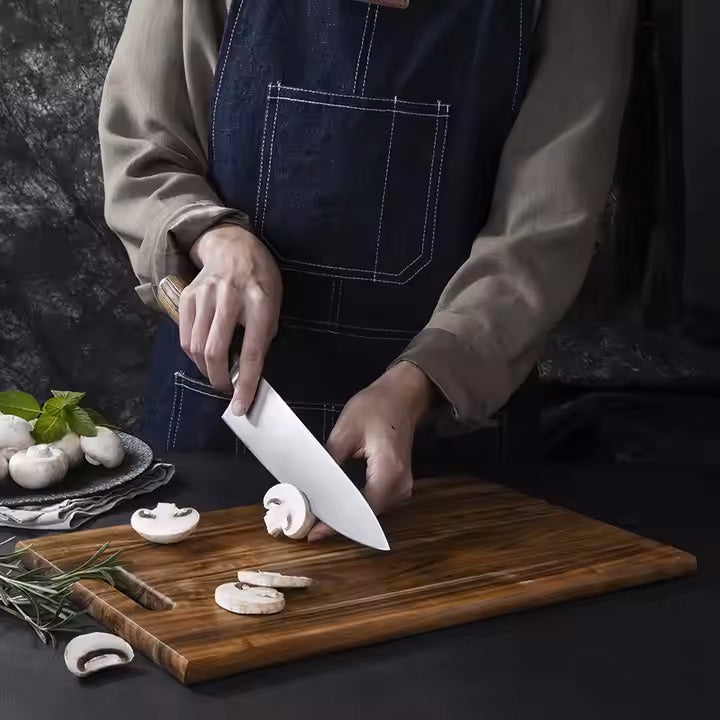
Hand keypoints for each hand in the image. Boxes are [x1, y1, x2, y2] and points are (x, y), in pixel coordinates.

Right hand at [180, 223, 281, 414]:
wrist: (233, 246)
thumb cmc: (260, 281)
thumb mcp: (274, 305)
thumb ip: (262, 337)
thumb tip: (247, 375)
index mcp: (260, 302)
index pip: (252, 352)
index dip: (246, 383)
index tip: (241, 406)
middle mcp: (230, 297)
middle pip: (215, 351)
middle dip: (219, 379)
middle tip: (225, 389)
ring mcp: (205, 295)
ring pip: (195, 347)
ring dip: (205, 369)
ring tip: (217, 373)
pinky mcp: (187, 296)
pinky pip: (185, 336)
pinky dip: (193, 354)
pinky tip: (204, 355)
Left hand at [307, 361, 434, 541]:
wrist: (403, 394)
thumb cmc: (376, 407)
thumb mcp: (346, 431)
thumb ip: (330, 462)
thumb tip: (309, 488)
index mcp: (389, 472)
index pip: (361, 509)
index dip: (335, 523)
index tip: (312, 533)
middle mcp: (400, 486)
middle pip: (366, 514)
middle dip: (337, 520)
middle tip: (306, 523)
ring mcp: (402, 487)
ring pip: (370, 511)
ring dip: (345, 514)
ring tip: (316, 516)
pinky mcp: (398, 483)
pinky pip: (375, 502)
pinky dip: (355, 505)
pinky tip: (334, 505)